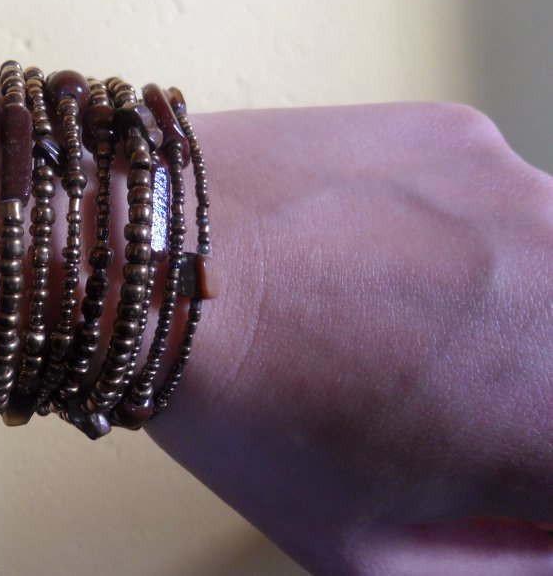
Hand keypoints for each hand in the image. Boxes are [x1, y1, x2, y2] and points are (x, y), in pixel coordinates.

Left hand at [147, 102, 552, 574]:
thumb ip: (494, 564)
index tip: (488, 466)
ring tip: (392, 319)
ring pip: (545, 273)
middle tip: (440, 396)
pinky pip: (490, 201)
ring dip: (502, 310)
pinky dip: (453, 235)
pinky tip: (366, 249)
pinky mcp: (462, 137)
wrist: (156, 261)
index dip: (529, 475)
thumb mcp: (367, 550)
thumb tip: (541, 539)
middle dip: (521, 392)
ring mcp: (523, 199)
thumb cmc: (243, 413)